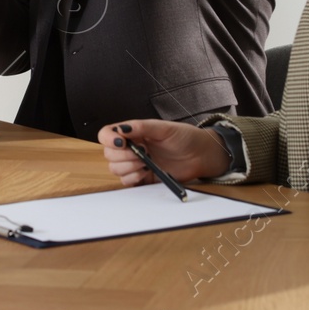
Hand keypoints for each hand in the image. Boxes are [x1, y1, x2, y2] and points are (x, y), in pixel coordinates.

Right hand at [96, 120, 232, 185]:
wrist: (201, 156)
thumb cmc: (185, 137)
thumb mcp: (163, 128)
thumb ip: (141, 127)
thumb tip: (121, 130)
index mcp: (133, 133)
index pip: (107, 134)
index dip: (108, 139)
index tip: (121, 142)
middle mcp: (131, 148)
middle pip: (109, 154)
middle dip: (123, 156)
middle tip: (142, 153)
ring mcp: (136, 164)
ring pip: (115, 169)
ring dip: (127, 167)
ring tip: (145, 163)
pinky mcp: (143, 178)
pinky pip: (126, 182)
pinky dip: (132, 178)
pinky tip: (146, 172)